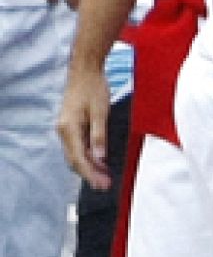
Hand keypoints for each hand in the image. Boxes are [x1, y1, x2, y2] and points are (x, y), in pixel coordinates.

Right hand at [57, 62, 111, 188]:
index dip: (91, 174)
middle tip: (106, 186)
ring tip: (105, 177)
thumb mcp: (101, 112)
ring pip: (75, 155)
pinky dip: (88, 156)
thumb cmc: (94, 88)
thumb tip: (100, 158)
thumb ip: (99, 135)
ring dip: (89, 167)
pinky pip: (78, 146)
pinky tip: (100, 162)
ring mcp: (66, 128)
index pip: (79, 158)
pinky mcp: (71, 126)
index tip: (103, 185)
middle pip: (75, 160)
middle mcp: (63, 130)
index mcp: (69, 128)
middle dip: (90, 174)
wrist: (85, 71)